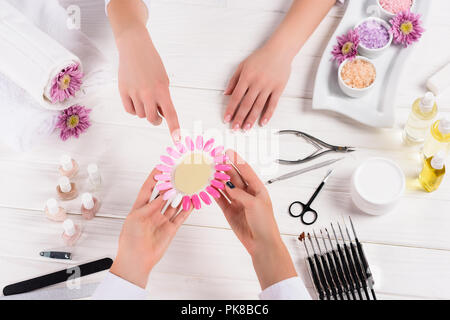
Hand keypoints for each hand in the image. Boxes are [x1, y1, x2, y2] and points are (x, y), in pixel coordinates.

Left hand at [110, 168, 192, 287]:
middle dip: (171, 184)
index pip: (148, 188)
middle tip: (179, 174)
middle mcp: (152, 212)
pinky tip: (193, 201)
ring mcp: (162, 220)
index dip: (154, 177)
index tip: (160, 166)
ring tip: (189, 185)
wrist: (137, 261)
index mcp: (140, 208)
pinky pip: (181, 216)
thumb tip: (162, 195)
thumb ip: (150, 206)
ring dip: (181, 195)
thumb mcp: (136, 218)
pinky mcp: (171, 229)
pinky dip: (188, 209)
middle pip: (164, 194)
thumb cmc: (130, 240)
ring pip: (174, 204)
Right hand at [116, 25, 180, 141]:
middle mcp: (148, 93)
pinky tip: (136, 100)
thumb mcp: (163, 80)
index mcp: (162, 90)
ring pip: (140, 115)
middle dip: (156, 119)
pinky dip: (134, 109)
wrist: (134, 48)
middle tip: (157, 115)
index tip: (177, 139)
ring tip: (145, 98)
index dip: (174, 128)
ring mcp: (134, 92)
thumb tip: (161, 115)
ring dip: (144, 111)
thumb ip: (163, 98)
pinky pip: (129, 110)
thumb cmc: (152, 64)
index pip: (170, 113)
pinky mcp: (123, 91)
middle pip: (152, 119)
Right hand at [215, 150, 296, 289]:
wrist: (261, 243)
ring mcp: (238, 202)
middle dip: (225, 168)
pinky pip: (220, 199)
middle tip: (214, 160)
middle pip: (234, 177)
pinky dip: (214, 193)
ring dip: (218, 180)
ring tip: (208, 171)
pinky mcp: (230, 211)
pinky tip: (207, 186)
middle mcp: (247, 193)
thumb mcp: (254, 204)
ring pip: (226, 187)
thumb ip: (240, 193)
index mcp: (258, 189)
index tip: (228, 151)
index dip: (237, 161)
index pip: (246, 171)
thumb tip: (228, 185)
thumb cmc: (264, 223)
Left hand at [223, 46, 291, 130]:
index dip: (230, 109)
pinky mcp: (278, 89)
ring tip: (246, 128)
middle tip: (235, 128)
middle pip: (246, 104)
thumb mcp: (243, 65)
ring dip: (251, 119)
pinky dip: (267, 114)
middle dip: (239, 118)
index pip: (236, 97)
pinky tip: (262, 122)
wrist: (279, 50)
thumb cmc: (260, 57)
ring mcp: (268, 86)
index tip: (227, 119)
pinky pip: (272, 104)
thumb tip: (226, 94)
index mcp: (246, 77)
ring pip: (258, 106)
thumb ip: (233, 80)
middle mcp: (257, 83)